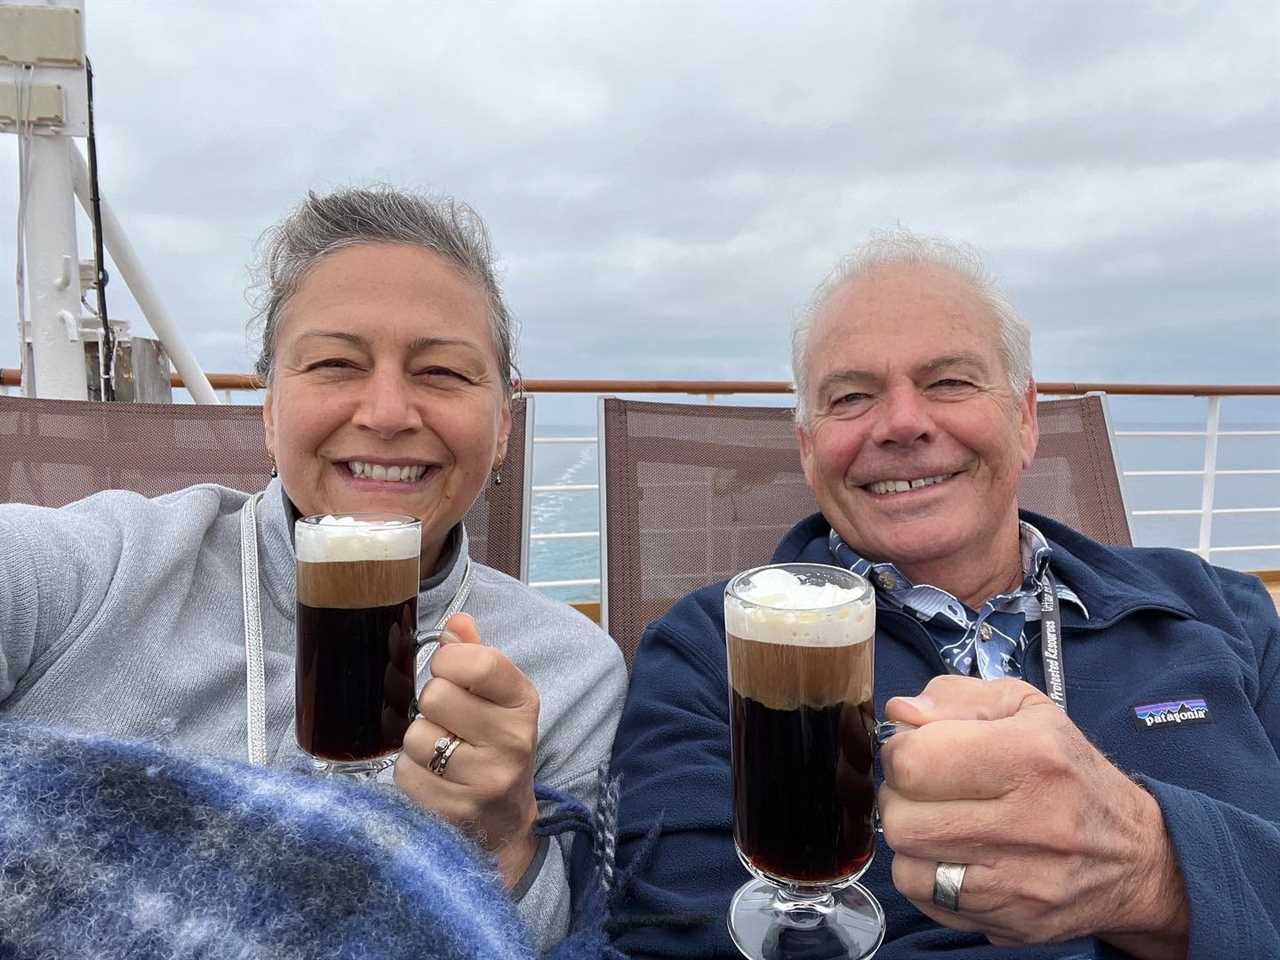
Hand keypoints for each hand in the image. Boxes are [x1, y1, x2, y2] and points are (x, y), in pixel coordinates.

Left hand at [394, 612, 540, 888]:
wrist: (505, 822)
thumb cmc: (493, 746)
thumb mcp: (497, 699)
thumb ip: (475, 655)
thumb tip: (456, 621)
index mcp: (523, 703)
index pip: (479, 661)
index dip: (449, 660)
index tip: (448, 671)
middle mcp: (513, 741)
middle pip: (436, 696)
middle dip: (431, 706)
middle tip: (446, 720)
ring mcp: (487, 780)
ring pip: (416, 737)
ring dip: (417, 742)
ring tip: (440, 752)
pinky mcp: (457, 812)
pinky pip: (406, 774)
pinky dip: (411, 774)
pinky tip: (434, 778)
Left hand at [879, 675, 1187, 958]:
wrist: (1136, 857)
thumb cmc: (1068, 770)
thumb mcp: (1026, 708)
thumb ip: (955, 697)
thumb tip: (899, 714)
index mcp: (1031, 755)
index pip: (914, 762)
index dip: (900, 751)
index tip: (916, 750)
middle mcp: (1032, 822)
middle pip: (902, 819)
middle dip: (899, 798)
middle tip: (924, 790)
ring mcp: (1024, 882)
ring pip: (907, 865)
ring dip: (911, 840)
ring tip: (939, 822)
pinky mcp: (1016, 923)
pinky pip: (927, 901)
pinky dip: (925, 877)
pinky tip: (952, 858)